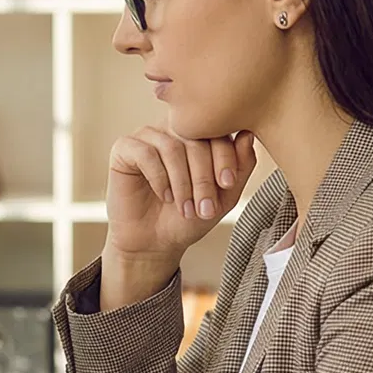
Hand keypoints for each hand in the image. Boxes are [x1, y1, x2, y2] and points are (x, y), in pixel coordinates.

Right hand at [104, 125, 257, 261]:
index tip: (226, 184)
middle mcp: (172, 129)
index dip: (225, 156)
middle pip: (194, 138)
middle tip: (204, 207)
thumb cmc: (188, 218)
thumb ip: (240, 166)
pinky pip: (146, 154)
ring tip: (184, 207)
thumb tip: (248, 135)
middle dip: (203, 177)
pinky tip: (164, 195)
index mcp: (197, 134)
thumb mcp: (224, 196)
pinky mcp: (124, 148)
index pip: (216, 130)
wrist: (155, 243)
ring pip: (172, 147)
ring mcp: (147, 136)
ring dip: (182, 182)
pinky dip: (159, 178)